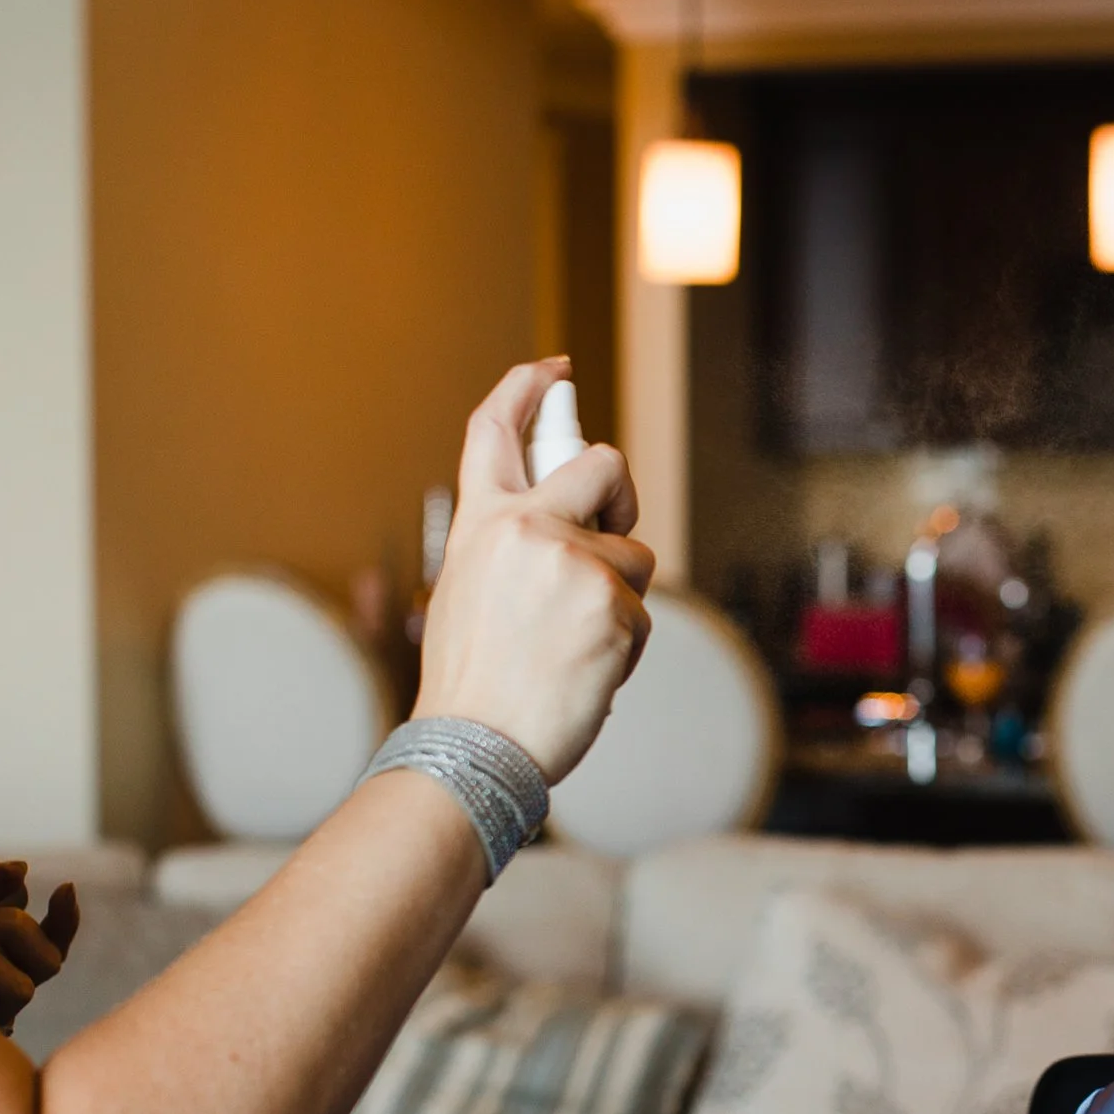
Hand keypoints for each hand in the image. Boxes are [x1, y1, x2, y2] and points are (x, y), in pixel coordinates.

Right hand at [412, 357, 658, 782]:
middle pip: (604, 464)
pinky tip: (584, 672)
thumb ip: (514, 548)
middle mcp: (526, 528)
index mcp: (481, 524)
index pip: (496, 431)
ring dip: (619, 599)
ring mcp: (573, 562)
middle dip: (621, 493)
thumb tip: (572, 527)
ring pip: (633, 556)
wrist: (476, 745)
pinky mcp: (613, 603)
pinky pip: (641, 613)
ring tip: (572, 645)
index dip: (526, 387)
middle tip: (612, 530)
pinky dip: (623, 645)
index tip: (554, 368)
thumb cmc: (474, 683)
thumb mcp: (471, 592)